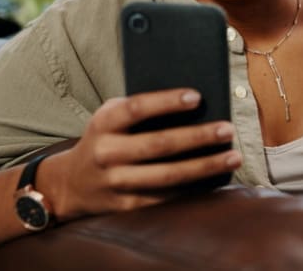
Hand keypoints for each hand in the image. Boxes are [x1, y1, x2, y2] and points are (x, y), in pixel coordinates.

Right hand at [42, 88, 241, 220]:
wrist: (69, 184)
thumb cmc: (104, 139)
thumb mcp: (111, 118)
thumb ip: (141, 110)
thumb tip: (194, 103)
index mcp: (104, 124)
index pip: (136, 109)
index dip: (166, 102)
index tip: (197, 97)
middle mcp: (107, 153)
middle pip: (158, 145)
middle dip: (198, 137)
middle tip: (227, 129)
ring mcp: (116, 182)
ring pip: (167, 176)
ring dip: (205, 166)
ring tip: (234, 157)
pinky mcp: (127, 206)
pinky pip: (166, 197)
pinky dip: (194, 188)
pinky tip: (217, 178)